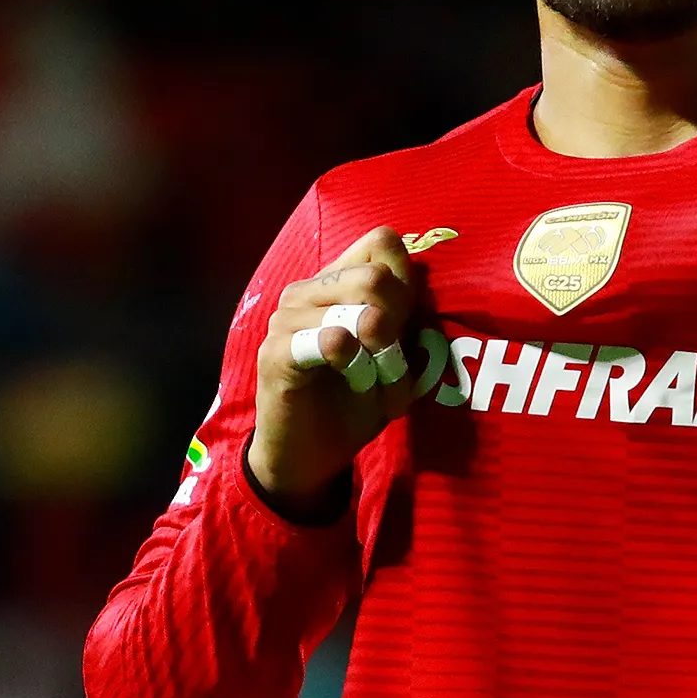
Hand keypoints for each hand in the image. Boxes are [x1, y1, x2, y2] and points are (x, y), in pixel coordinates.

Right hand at [246, 229, 435, 510]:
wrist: (309, 454)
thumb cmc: (352, 402)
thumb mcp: (395, 359)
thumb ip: (408, 322)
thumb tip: (419, 292)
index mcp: (336, 281)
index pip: (382, 243)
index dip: (405, 284)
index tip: (402, 326)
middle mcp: (308, 289)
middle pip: (375, 275)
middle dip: (397, 322)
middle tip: (389, 360)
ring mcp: (287, 318)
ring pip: (358, 310)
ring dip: (379, 357)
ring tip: (369, 380)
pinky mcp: (277, 352)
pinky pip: (330, 340)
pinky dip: (354, 362)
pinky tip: (351, 378)